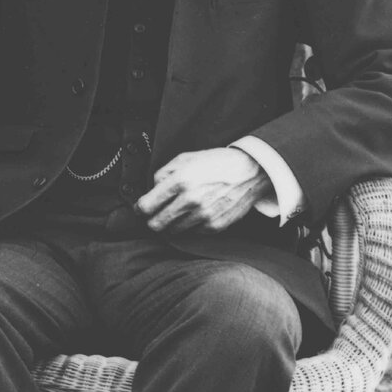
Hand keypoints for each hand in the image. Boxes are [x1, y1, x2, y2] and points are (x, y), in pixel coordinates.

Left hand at [135, 148, 271, 233]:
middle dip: (153, 220)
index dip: (140, 208)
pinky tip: (197, 213)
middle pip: (156, 224)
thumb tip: (152, 190)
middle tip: (157, 214)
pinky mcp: (214, 226)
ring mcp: (203, 215)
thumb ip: (164, 173)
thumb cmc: (217, 162)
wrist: (251, 172)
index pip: (146, 206)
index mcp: (180, 181)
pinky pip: (192, 233)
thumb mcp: (186, 158)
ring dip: (172, 224)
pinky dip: (190, 226)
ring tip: (180, 212)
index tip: (142, 208)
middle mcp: (190, 200)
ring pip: (172, 231)